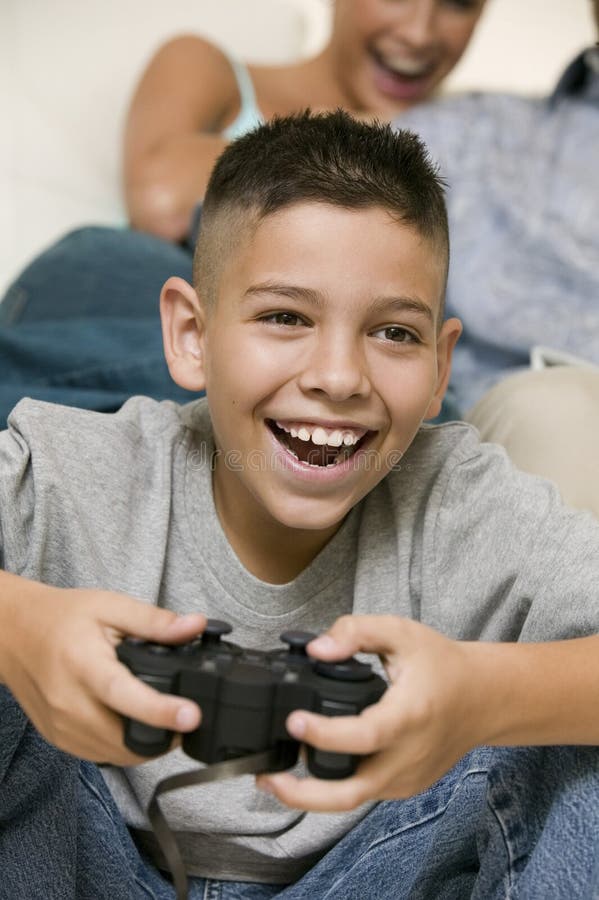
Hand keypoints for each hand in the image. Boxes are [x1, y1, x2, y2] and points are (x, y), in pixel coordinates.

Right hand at [0, 578, 204, 763]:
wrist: (14, 633)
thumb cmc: (61, 618)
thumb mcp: (110, 607)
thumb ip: (155, 621)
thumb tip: (195, 626)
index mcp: (83, 664)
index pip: (124, 695)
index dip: (160, 710)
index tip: (191, 715)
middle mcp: (68, 702)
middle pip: (123, 738)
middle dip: (163, 735)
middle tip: (187, 718)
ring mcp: (61, 726)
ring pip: (115, 754)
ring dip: (146, 746)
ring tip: (166, 721)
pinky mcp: (58, 738)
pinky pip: (99, 755)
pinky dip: (123, 747)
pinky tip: (135, 725)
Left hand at [256, 615, 488, 810]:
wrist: (483, 698)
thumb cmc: (442, 665)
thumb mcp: (401, 632)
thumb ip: (356, 632)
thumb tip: (316, 648)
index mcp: (409, 715)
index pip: (364, 736)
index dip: (325, 734)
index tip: (294, 721)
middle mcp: (408, 755)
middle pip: (351, 792)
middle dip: (303, 794)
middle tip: (266, 778)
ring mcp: (407, 777)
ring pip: (354, 799)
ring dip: (312, 795)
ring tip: (275, 777)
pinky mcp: (405, 786)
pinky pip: (364, 793)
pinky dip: (334, 789)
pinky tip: (309, 771)